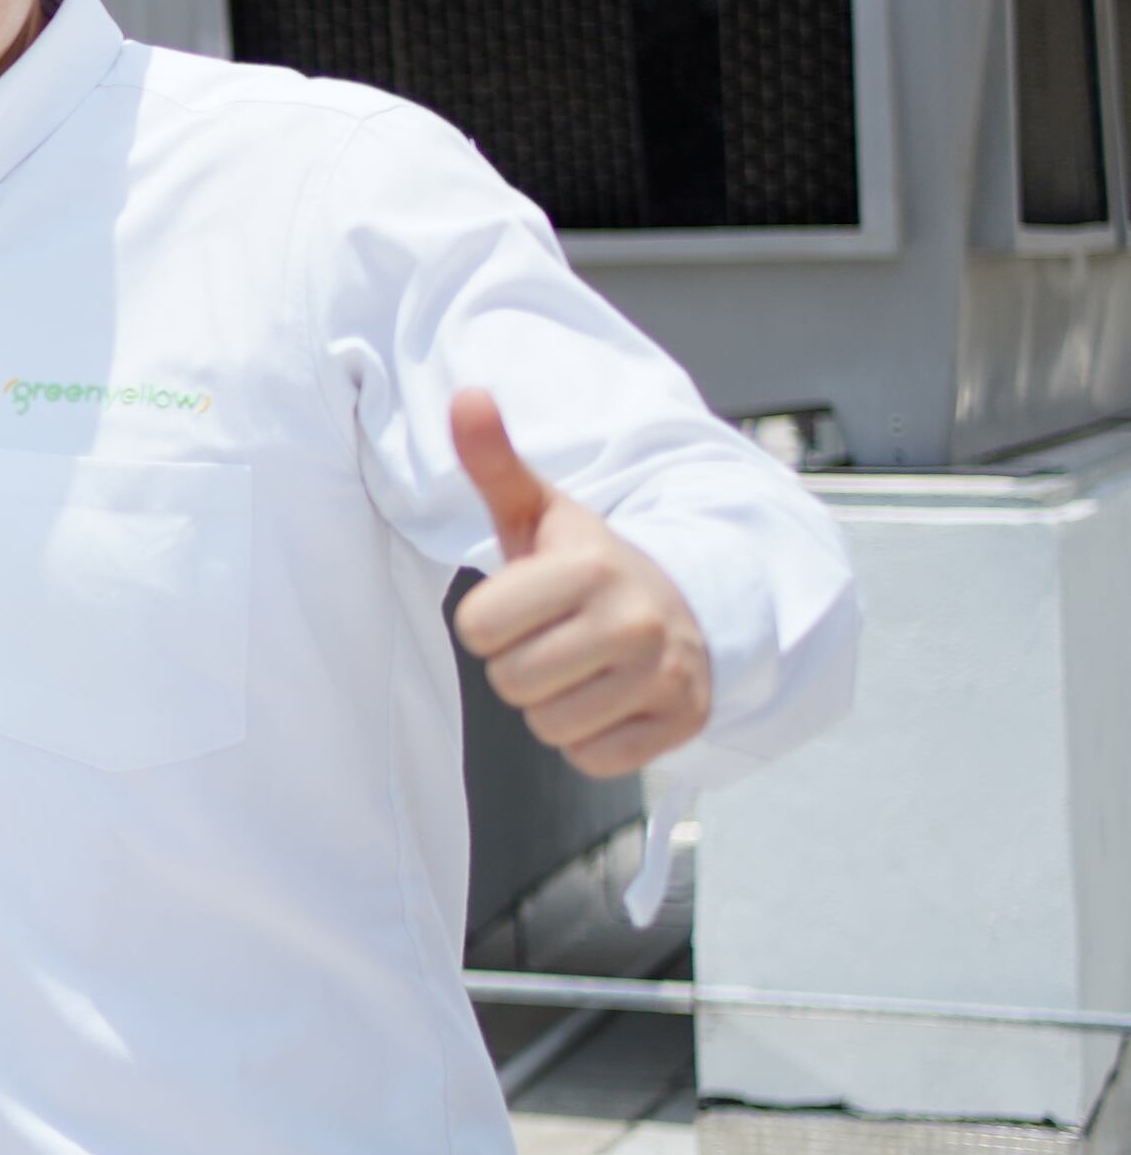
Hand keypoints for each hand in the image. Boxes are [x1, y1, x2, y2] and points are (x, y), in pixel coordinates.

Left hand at [448, 388, 714, 776]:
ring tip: (585, 665)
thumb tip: (465, 394)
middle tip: (557, 637)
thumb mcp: (540, 511)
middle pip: (510, 683)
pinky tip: (612, 698)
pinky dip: (591, 739)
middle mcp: (636, 621)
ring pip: (548, 725)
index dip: (490, 621)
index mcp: (589, 567)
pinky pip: (591, 760)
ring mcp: (666, 676)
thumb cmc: (587, 565)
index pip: (477, 629)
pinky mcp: (683, 724)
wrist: (689, 607)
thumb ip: (494, 461)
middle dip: (519, 665)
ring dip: (554, 704)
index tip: (527, 603)